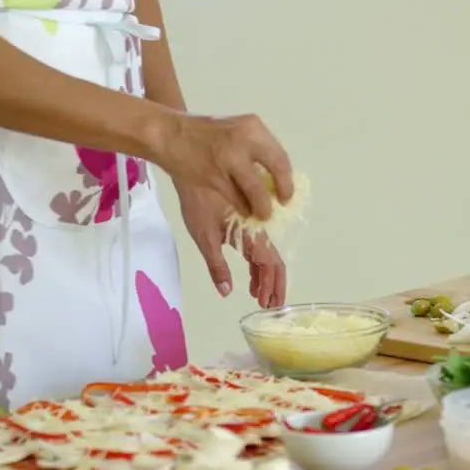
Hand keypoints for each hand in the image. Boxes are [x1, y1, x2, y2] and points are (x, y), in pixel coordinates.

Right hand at [153, 113, 293, 220]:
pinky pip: (238, 199)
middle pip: (277, 169)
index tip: (287, 192)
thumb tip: (275, 176)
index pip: (280, 155)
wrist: (168, 134)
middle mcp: (245, 139)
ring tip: (262, 214)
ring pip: (257, 190)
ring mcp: (230, 158)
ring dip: (262, 207)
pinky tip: (244, 210)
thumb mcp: (234, 131)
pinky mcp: (215, 176)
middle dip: (283, 190)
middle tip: (280, 204)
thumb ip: (254, 148)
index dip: (287, 177)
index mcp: (253, 127)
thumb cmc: (202, 134)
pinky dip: (243, 208)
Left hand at [179, 184, 286, 306]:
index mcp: (251, 232)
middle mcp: (258, 227)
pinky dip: (258, 262)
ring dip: (265, 275)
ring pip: (268, 253)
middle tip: (268, 304)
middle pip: (273, 260)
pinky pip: (260, 243)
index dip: (271, 285)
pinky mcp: (248, 217)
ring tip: (259, 294)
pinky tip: (252, 274)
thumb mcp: (203, 235)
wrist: (196, 166)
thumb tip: (226, 291)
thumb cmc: (197, 199)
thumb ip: (216, 265)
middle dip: (273, 284)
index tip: (266, 303)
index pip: (268, 264)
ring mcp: (255, 222)